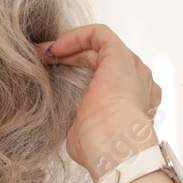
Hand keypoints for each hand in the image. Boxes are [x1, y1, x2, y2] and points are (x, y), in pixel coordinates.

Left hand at [36, 24, 163, 178]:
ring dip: (71, 46)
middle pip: (103, 61)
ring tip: (46, 52)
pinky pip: (99, 34)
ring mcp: (131, 67)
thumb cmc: (103, 147)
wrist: (115, 145)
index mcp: (134, 104)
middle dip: (71, 58)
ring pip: (100, 46)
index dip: (79, 75)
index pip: (108, 81)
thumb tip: (72, 128)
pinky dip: (76, 36)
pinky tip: (56, 47)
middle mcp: (138, 83)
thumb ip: (81, 125)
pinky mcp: (120, 55)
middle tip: (43, 60)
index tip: (53, 77)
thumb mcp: (87, 135)